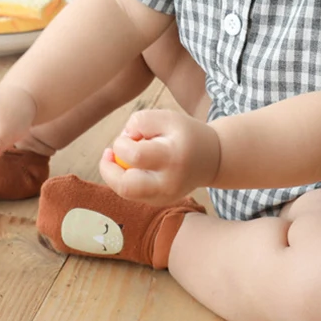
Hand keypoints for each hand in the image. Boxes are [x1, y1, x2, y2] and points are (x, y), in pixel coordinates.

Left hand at [99, 109, 220, 205]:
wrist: (212, 159)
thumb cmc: (185, 134)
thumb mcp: (167, 117)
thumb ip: (141, 121)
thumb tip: (122, 139)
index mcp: (173, 158)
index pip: (135, 157)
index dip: (121, 143)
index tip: (128, 135)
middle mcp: (168, 184)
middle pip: (124, 186)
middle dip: (108, 168)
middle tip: (108, 152)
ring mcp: (164, 197)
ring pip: (125, 193)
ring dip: (115, 173)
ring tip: (124, 157)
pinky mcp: (159, 203)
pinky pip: (132, 194)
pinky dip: (127, 179)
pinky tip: (136, 166)